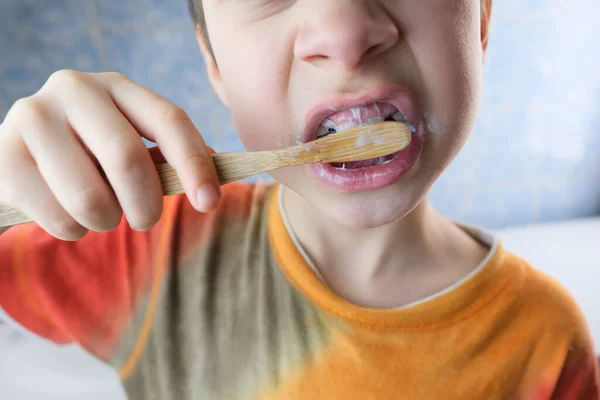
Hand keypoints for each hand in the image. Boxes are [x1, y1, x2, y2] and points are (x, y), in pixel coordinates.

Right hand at [0, 70, 219, 239]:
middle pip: (128, 159)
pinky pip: (58, 218)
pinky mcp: (3, 155)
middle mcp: (74, 89)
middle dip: (146, 206)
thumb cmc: (88, 157)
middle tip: (144, 220)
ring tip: (98, 214)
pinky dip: (72, 230)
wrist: (21, 160)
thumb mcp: (127, 146)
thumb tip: (215, 176)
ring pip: (91, 199)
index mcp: (117, 87)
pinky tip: (65, 213)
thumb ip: (166, 159)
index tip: (210, 203)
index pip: (169, 120)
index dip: (195, 164)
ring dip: (105, 222)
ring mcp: (32, 117)